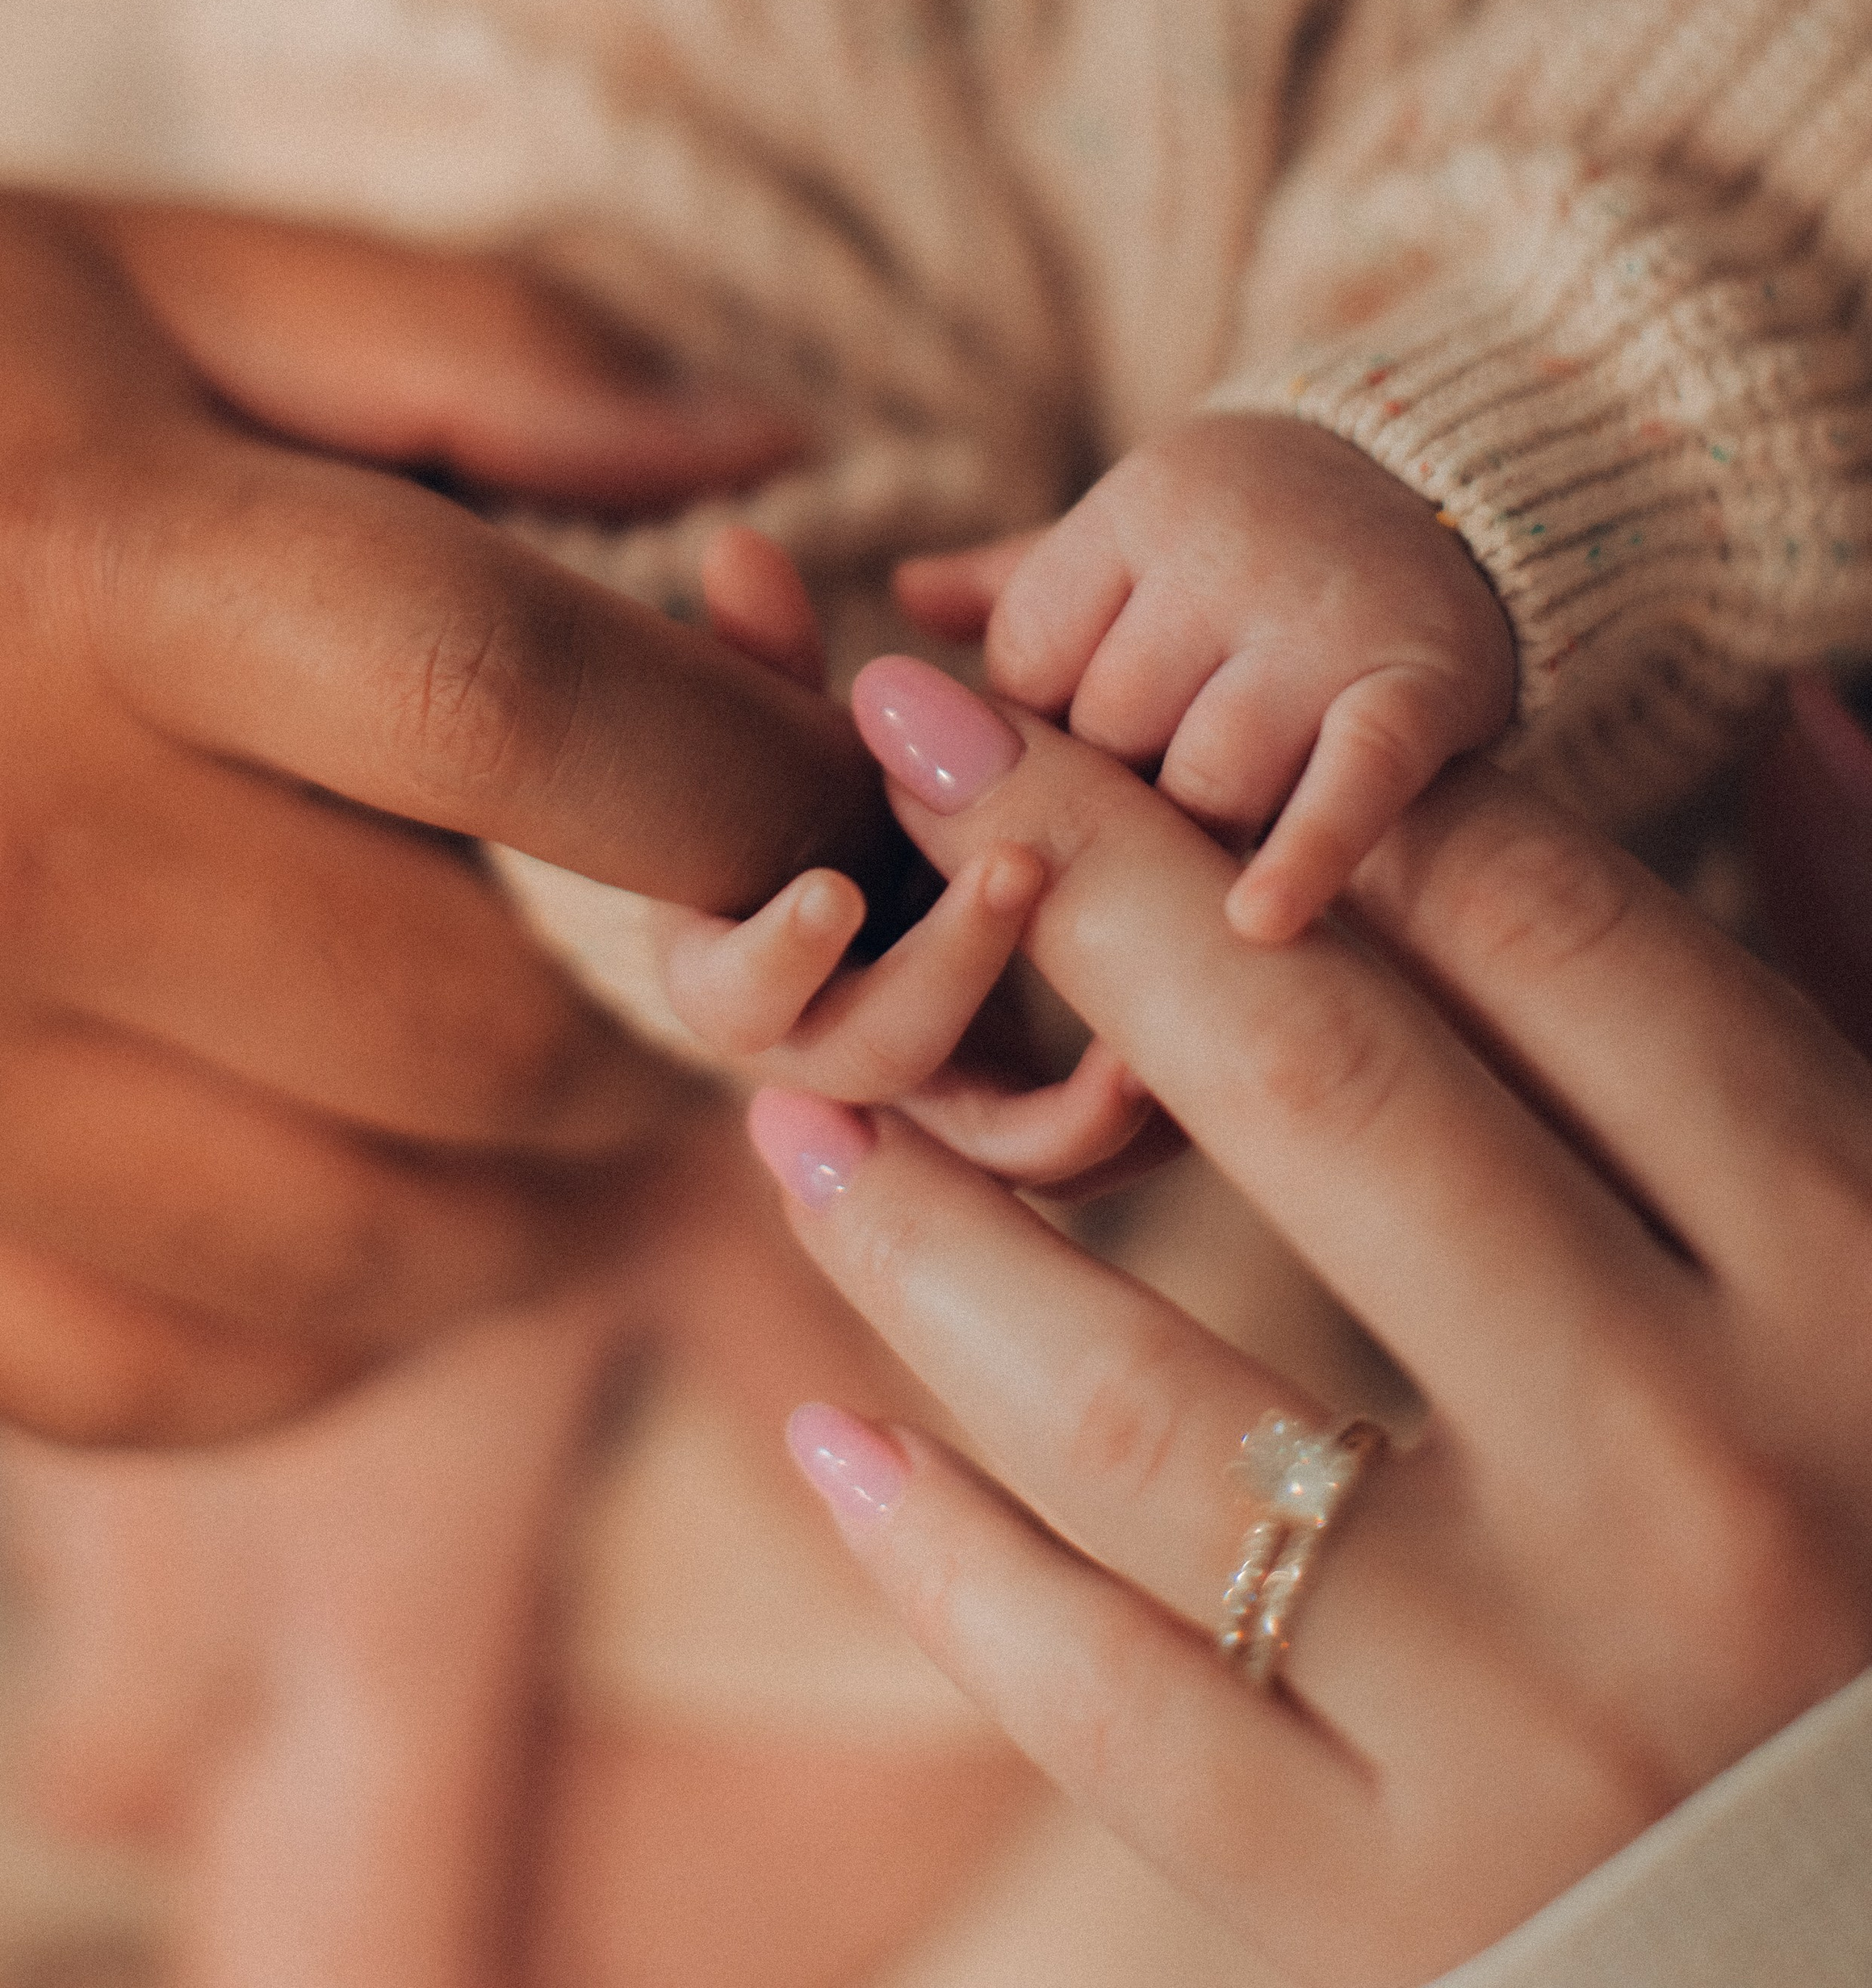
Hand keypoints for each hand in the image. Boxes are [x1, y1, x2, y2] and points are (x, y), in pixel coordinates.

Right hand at [0, 191, 890, 1443]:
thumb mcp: (127, 271)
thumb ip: (470, 344)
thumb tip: (768, 453)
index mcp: (89, 564)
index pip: (527, 712)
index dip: (753, 774)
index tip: (844, 793)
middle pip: (480, 1031)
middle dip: (678, 1018)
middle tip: (724, 957)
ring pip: (362, 1256)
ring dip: (537, 1196)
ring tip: (569, 1076)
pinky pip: (165, 1376)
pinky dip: (333, 1330)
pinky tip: (365, 1195)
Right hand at [657, 531, 1163, 1189]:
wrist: (898, 854)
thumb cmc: (825, 776)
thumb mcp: (804, 716)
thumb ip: (767, 647)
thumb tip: (740, 543)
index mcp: (737, 965)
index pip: (728, 994)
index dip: (777, 954)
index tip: (832, 888)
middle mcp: (820, 1057)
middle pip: (870, 1064)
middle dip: (946, 969)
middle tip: (1020, 872)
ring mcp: (929, 1101)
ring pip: (984, 1146)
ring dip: (1054, 1089)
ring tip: (1132, 1016)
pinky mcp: (1030, 1120)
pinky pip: (1079, 1156)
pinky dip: (1126, 1114)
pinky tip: (1185, 1045)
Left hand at [741, 671, 1871, 1984]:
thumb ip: (1863, 972)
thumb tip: (1793, 715)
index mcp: (1850, 1275)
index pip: (1541, 940)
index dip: (1300, 777)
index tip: (1116, 694)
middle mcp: (1693, 1469)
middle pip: (1321, 1092)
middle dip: (1084, 884)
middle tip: (903, 752)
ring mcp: (1530, 1710)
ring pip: (1144, 1408)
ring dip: (929, 1230)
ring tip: (794, 1114)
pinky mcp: (1397, 1909)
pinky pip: (1105, 1706)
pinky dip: (940, 1559)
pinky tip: (825, 1433)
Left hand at [899, 413, 1515, 942]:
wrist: (1455, 487)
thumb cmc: (1257, 534)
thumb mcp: (1138, 536)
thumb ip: (1017, 583)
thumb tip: (897, 607)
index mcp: (1136, 508)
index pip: (1027, 659)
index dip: (1033, 734)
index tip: (1068, 759)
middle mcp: (1223, 554)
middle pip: (1107, 731)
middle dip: (1113, 795)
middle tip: (1144, 819)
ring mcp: (1324, 624)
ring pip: (1206, 779)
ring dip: (1197, 838)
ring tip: (1208, 857)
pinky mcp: (1421, 688)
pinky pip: (1348, 786)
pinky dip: (1304, 859)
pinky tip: (1253, 926)